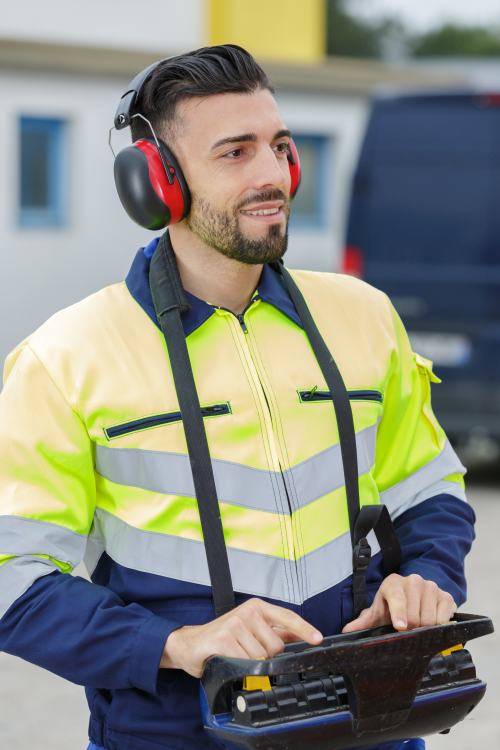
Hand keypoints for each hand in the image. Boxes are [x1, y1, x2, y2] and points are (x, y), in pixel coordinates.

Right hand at [160, 597, 322, 676]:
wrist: (191, 644)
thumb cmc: (223, 637)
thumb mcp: (250, 629)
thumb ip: (274, 630)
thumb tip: (298, 634)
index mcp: (256, 607)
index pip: (287, 617)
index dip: (304, 629)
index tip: (317, 638)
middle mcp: (247, 612)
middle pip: (276, 645)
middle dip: (266, 656)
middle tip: (247, 651)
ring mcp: (235, 624)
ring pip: (261, 657)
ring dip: (251, 663)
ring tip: (236, 655)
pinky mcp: (224, 639)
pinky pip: (246, 662)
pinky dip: (239, 667)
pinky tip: (228, 659)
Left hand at [342, 573, 455, 633]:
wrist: (413, 597)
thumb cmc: (392, 606)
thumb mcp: (378, 612)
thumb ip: (363, 622)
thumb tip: (347, 631)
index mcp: (393, 583)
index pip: (397, 598)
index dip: (399, 612)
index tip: (400, 626)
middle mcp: (413, 581)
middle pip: (415, 615)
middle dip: (411, 628)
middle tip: (407, 630)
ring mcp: (431, 587)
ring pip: (430, 618)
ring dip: (424, 628)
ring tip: (417, 626)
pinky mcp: (446, 596)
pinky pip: (445, 616)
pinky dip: (439, 624)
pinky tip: (432, 622)